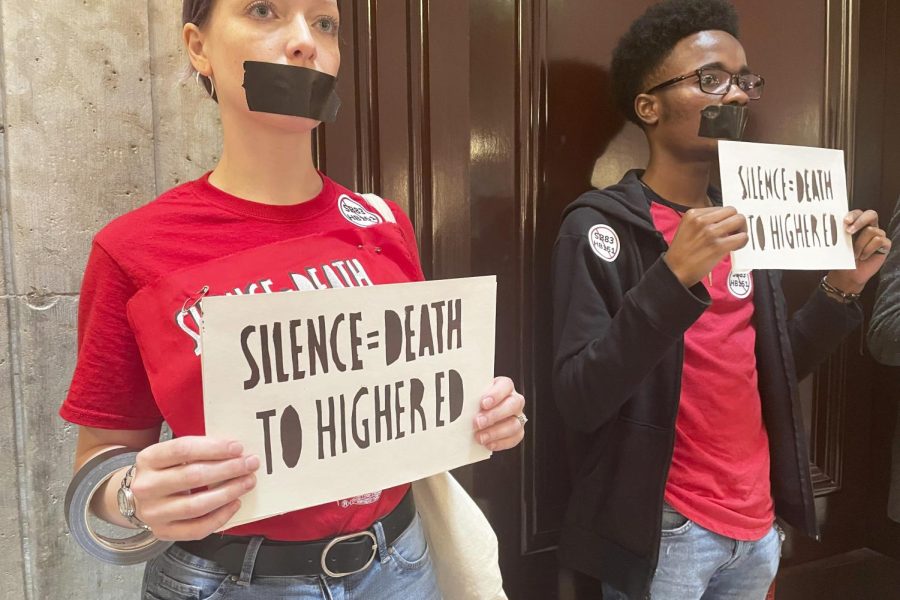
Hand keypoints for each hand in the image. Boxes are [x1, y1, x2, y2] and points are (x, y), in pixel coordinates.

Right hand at [129, 437, 258, 540]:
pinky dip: (220, 517)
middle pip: (192, 477)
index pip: (183, 449)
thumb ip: (198, 450)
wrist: (139, 499)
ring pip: (196, 505)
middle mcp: (145, 487)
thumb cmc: (165, 471)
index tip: (238, 447)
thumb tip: (235, 451)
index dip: (214, 448)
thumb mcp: (172, 455)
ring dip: (228, 493)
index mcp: (148, 459)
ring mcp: (153, 513)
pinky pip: (196, 529)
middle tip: (250, 464)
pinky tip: (235, 504)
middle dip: (227, 469)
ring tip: (247, 482)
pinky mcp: (162, 532)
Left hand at [473, 376, 525, 450]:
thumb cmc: (476, 403)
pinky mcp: (517, 432)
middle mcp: (514, 400)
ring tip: (480, 437)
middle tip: (478, 422)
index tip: (483, 403)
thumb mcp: (474, 397)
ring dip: (496, 432)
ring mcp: (517, 416)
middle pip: (513, 404)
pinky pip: (514, 438)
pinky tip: (488, 443)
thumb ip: (471, 397)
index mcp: (504, 387)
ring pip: (515, 424)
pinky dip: (500, 443)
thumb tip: (457, 400)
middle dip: (495, 415)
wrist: (478, 417)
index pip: (506, 385)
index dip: (496, 394)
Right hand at [664, 207, 748, 286]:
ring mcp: (710, 233)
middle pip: (732, 211)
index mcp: (693, 214)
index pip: (721, 208)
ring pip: (739, 220)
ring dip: (741, 230)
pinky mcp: (718, 246)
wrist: (675, 271)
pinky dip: (742, 242)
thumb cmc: (682, 252)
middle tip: (733, 232)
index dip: (725, 218)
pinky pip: (741, 237)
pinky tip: (735, 247)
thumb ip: (703, 221)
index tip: (723, 228)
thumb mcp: (687, 228)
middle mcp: (701, 220)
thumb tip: (725, 220)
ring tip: (735, 239)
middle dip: (736, 221)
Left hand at [826, 209, 889, 293]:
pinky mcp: (884, 245)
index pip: (858, 213)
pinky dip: (868, 249)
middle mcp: (869, 227)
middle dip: (860, 221)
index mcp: (857, 225)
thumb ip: (839, 234)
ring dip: (860, 244)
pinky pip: (879, 241)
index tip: (845, 221)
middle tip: (849, 231)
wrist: (848, 274)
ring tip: (854, 254)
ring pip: (872, 231)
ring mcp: (878, 236)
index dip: (853, 215)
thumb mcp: (839, 244)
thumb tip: (831, 225)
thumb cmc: (843, 258)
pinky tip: (863, 257)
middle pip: (871, 214)